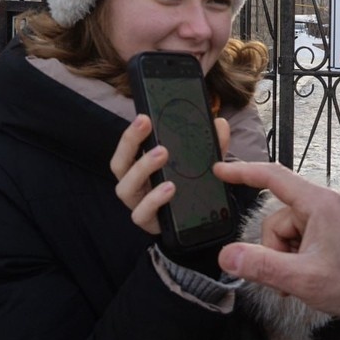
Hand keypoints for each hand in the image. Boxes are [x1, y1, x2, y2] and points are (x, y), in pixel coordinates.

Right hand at [110, 114, 230, 233]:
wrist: (194, 221)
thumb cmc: (188, 186)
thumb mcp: (200, 163)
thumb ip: (208, 145)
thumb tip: (220, 124)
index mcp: (140, 165)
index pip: (127, 147)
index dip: (131, 133)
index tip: (144, 117)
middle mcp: (133, 183)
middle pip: (119, 164)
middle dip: (131, 144)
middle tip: (149, 127)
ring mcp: (137, 203)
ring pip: (126, 188)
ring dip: (142, 169)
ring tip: (162, 155)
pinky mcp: (146, 222)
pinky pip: (142, 213)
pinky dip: (154, 199)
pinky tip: (170, 189)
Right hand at [215, 162, 339, 322]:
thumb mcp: (302, 278)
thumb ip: (262, 266)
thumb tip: (227, 256)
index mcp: (317, 204)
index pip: (272, 177)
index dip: (243, 172)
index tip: (219, 170)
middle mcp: (322, 203)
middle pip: (276, 219)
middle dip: (274, 250)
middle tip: (287, 279)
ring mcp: (328, 216)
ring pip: (286, 232)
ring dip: (285, 258)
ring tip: (301, 281)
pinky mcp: (331, 229)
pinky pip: (300, 237)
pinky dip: (296, 258)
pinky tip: (307, 276)